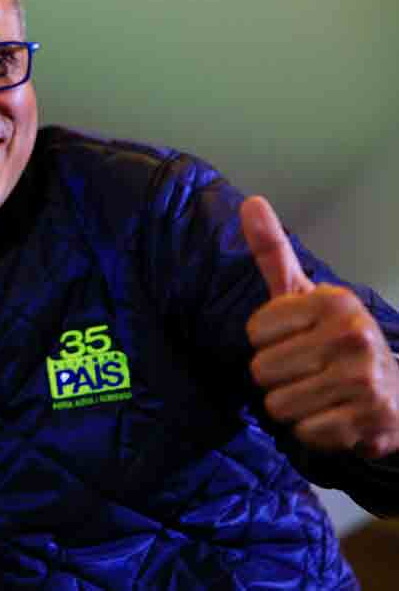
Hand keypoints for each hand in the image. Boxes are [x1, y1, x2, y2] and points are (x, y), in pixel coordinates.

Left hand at [242, 196, 398, 458]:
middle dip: (278, 378)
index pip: (255, 332)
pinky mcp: (367, 419)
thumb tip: (250, 202)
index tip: (296, 339)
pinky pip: (303, 431)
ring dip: (293, 407)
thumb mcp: (305, 295)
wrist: (395, 394)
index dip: (268, 342)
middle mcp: (353, 335)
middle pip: (261, 371)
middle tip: (309, 372)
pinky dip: (313, 431)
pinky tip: (336, 416)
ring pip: (277, 404)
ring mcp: (364, 378)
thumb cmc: (335, 340)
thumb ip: (273, 252)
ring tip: (321, 394)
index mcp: (333, 302)